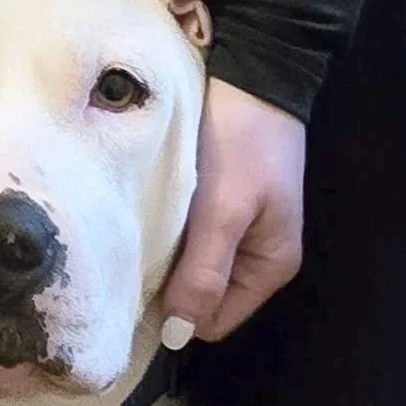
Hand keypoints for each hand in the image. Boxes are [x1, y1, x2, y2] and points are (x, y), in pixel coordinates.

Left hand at [159, 77, 307, 345]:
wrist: (252, 69)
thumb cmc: (242, 141)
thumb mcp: (224, 212)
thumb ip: (203, 275)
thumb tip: (180, 335)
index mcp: (270, 267)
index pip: (213, 322)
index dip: (178, 311)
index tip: (141, 285)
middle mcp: (257, 256)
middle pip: (201, 297)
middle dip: (169, 283)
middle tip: (135, 253)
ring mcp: (237, 230)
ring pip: (189, 267)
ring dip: (166, 255)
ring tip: (142, 228)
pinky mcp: (219, 204)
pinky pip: (186, 237)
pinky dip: (168, 230)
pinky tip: (152, 210)